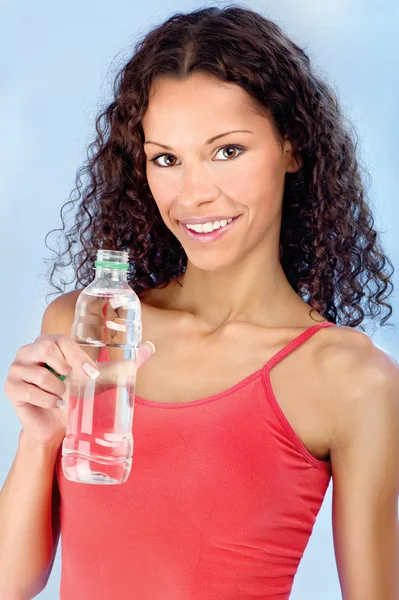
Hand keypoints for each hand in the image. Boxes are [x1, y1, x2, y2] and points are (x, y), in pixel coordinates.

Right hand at [4, 334, 154, 447]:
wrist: (55, 427)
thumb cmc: (75, 399)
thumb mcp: (100, 381)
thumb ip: (123, 364)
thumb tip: (151, 347)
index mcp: (50, 343)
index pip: (63, 340)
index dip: (78, 357)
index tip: (91, 374)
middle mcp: (30, 350)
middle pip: (47, 348)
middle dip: (66, 370)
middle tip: (74, 386)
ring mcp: (17, 368)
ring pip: (40, 373)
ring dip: (58, 390)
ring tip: (64, 398)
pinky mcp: (10, 387)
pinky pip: (29, 391)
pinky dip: (47, 401)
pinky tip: (54, 405)